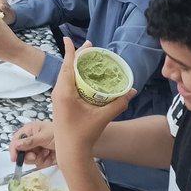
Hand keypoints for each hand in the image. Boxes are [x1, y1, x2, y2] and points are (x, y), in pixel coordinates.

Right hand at [9, 121, 55, 168]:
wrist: (76, 142)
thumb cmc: (59, 133)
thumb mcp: (44, 136)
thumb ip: (29, 142)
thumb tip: (17, 145)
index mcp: (30, 131)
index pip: (16, 140)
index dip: (14, 150)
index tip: (15, 159)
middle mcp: (32, 140)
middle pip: (21, 152)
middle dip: (29, 155)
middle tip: (35, 155)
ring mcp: (37, 149)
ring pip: (30, 159)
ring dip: (38, 158)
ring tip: (47, 153)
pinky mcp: (44, 157)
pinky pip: (38, 163)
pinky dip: (44, 161)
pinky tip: (51, 156)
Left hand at [51, 40, 134, 167]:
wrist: (70, 151)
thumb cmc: (84, 134)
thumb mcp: (103, 117)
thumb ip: (119, 103)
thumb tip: (133, 90)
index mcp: (65, 92)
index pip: (68, 66)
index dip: (70, 52)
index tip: (69, 39)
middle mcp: (58, 92)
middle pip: (67, 68)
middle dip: (77, 56)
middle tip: (90, 47)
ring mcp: (57, 98)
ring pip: (65, 76)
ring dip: (75, 66)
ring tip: (87, 58)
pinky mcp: (59, 103)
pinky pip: (65, 83)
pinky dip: (73, 75)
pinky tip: (83, 75)